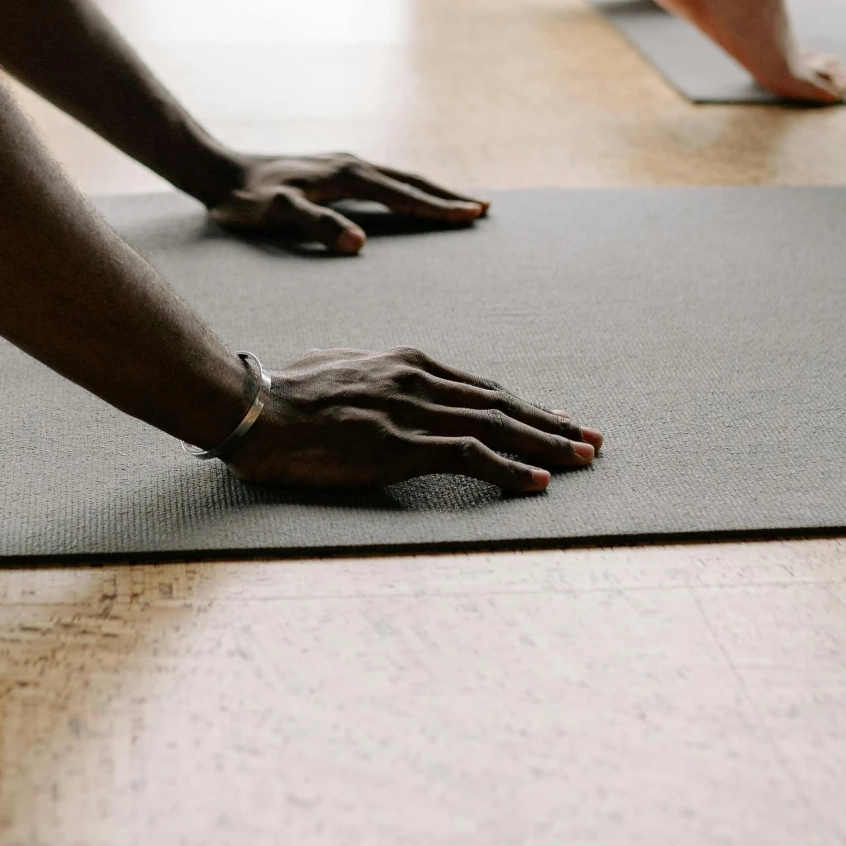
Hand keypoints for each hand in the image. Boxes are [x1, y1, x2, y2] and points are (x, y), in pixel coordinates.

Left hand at [208, 153, 489, 253]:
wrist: (218, 171)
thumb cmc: (245, 200)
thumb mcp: (278, 214)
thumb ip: (317, 227)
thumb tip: (359, 245)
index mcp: (346, 175)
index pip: (403, 195)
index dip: (438, 208)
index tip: (472, 215)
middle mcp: (350, 163)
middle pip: (410, 181)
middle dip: (446, 196)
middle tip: (484, 209)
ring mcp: (342, 163)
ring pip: (398, 177)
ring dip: (429, 190)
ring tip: (458, 201)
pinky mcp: (332, 169)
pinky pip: (382, 179)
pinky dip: (405, 188)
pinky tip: (407, 196)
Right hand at [225, 347, 600, 494]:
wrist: (252, 408)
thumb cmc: (285, 395)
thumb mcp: (342, 372)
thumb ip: (377, 379)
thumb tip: (387, 388)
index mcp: (406, 362)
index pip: (481, 387)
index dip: (525, 406)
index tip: (556, 419)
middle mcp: (419, 380)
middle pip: (501, 403)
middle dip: (551, 424)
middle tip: (592, 440)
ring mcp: (412, 412)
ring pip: (496, 426)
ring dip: (545, 446)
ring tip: (582, 460)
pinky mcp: (400, 445)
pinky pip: (468, 455)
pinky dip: (508, 469)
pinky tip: (537, 483)